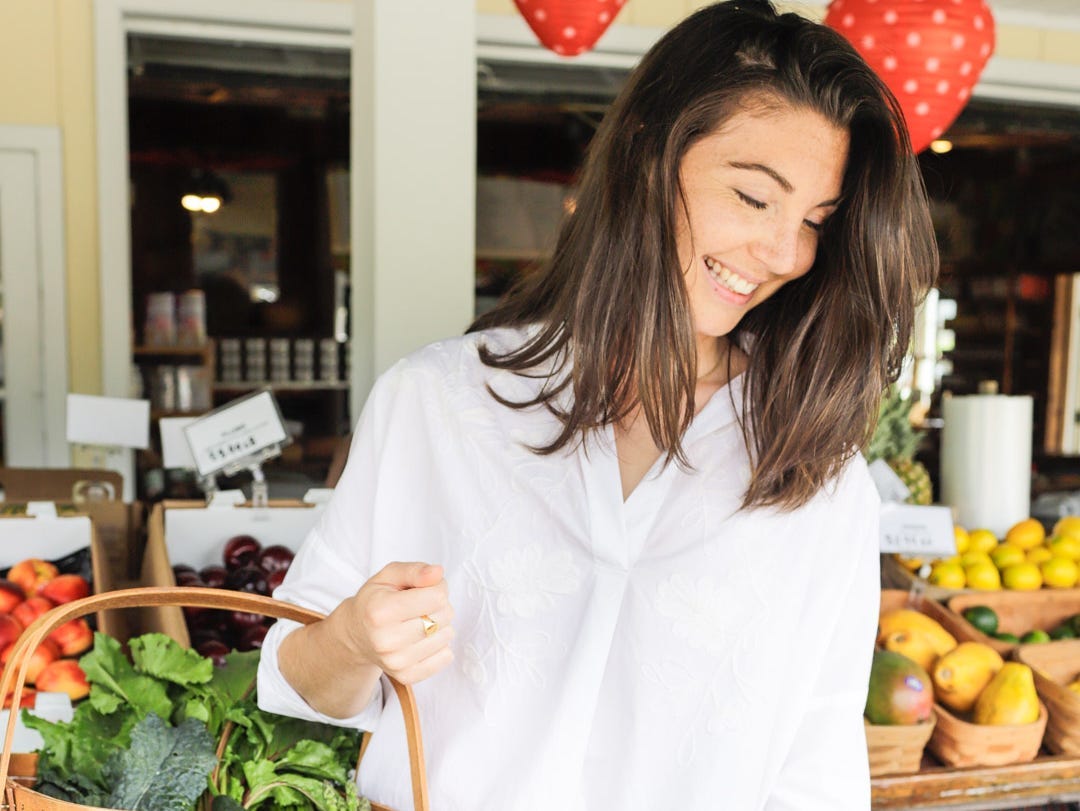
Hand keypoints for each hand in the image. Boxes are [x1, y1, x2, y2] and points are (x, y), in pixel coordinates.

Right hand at [331, 561, 454, 684]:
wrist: (356, 634)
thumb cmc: (375, 600)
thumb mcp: (389, 575)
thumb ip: (415, 570)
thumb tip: (437, 573)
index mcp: (381, 610)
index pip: (436, 597)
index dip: (438, 587)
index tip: (426, 588)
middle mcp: (386, 639)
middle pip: (443, 616)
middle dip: (440, 606)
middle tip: (422, 605)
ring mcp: (396, 661)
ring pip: (446, 636)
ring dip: (441, 626)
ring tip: (421, 621)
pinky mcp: (406, 675)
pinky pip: (445, 657)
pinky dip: (441, 645)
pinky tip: (424, 639)